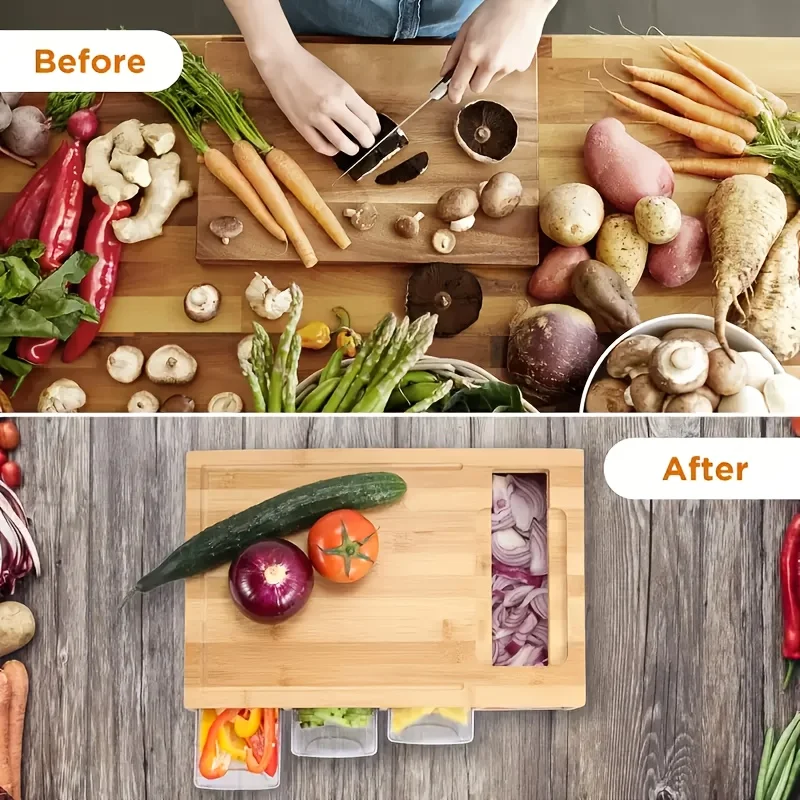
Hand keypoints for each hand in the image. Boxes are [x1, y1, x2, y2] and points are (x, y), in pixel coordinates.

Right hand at [257, 44, 381, 156]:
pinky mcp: (301, 125)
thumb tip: (360, 117)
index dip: (376, 128)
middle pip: (360, 132)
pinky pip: (320, 146)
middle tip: (368, 143)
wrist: (280, 61)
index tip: (376, 131)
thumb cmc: (308, 66)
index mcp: (343, 91)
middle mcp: (331, 105)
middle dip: (368, 141)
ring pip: (342, 144)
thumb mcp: (335, 78)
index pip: (369, 116)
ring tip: (353, 149)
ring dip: (352, 149)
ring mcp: (315, 117)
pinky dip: (331, 150)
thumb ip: (348, 98)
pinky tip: (334, 147)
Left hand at [441, 0, 553, 103]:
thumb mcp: (467, 28)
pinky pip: (508, 72)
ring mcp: (508, 66)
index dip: (454, 93)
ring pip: (493, 80)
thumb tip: (445, 72)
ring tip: (496, 47)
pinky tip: (509, 46)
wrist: (525, 2)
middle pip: (476, 87)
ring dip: (491, 70)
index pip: (459, 83)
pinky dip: (506, 63)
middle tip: (478, 62)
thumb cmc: (495, 10)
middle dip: (474, 79)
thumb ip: (454, 53)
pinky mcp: (521, 66)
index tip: (452, 97)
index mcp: (473, 52)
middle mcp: (490, 63)